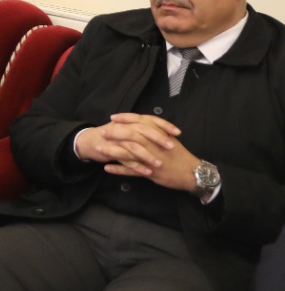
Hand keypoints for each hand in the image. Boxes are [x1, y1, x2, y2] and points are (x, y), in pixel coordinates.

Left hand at [85, 113, 201, 190]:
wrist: (192, 173)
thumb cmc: (179, 155)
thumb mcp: (169, 138)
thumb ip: (155, 130)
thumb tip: (141, 121)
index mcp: (159, 135)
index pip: (139, 122)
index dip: (125, 119)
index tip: (113, 117)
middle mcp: (154, 145)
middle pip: (131, 136)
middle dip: (114, 133)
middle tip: (102, 132)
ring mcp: (151, 159)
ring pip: (128, 154)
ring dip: (111, 151)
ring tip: (98, 150)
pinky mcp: (150, 172)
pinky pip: (131, 171)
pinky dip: (118, 169)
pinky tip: (107, 168)